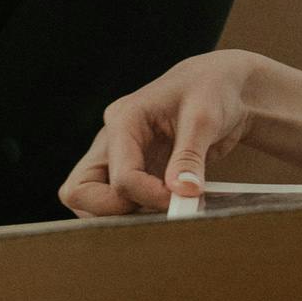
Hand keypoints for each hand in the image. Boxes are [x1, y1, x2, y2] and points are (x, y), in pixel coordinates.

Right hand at [61, 51, 261, 214]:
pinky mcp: (132, 171)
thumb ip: (190, 155)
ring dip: (124, 215)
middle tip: (160, 209)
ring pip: (91, 200)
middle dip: (116, 211)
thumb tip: (182, 191)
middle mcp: (112, 140)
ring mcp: (117, 158)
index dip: (150, 197)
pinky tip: (170, 205)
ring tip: (169, 208)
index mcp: (124, 119)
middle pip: (80, 190)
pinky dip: (136, 212)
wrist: (221, 86)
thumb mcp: (205, 117)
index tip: (184, 200)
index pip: (121, 177)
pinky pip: (115, 202)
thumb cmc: (212, 90)